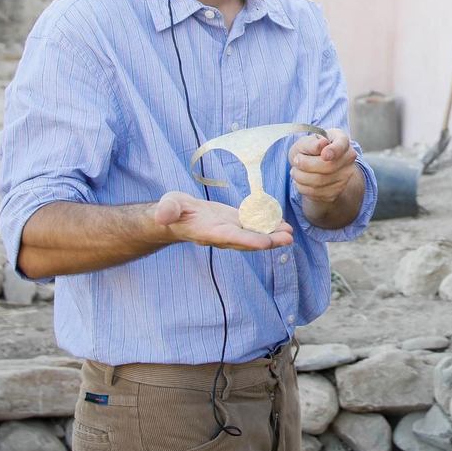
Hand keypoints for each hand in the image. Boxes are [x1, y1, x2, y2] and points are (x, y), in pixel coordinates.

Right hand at [153, 191, 292, 250]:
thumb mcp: (168, 207)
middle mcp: (222, 235)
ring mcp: (229, 230)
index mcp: (208, 232)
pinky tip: (282, 224)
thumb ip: (167, 211)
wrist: (176, 216)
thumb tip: (161, 216)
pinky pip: (253, 227)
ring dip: (273, 235)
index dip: (248, 241)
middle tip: (288, 239)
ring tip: (290, 233)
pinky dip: (268, 226)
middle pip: (248, 240)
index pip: (230, 238)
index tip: (265, 243)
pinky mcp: (234, 223)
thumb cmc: (171, 211)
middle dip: (268, 241)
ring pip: (254, 235)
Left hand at [289, 128, 357, 206]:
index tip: (324, 154)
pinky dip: (302, 187)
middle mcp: (348, 158)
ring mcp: (344, 176)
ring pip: (320, 181)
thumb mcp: (305, 142)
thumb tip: (321, 144)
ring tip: (295, 171)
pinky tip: (300, 180)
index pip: (342, 145)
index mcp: (341, 140)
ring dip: (300, 176)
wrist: (311, 166)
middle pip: (329, 166)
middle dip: (306, 165)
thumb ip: (312, 143)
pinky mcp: (336, 192)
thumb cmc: (309, 149)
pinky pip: (316, 192)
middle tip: (296, 160)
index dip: (334, 150)